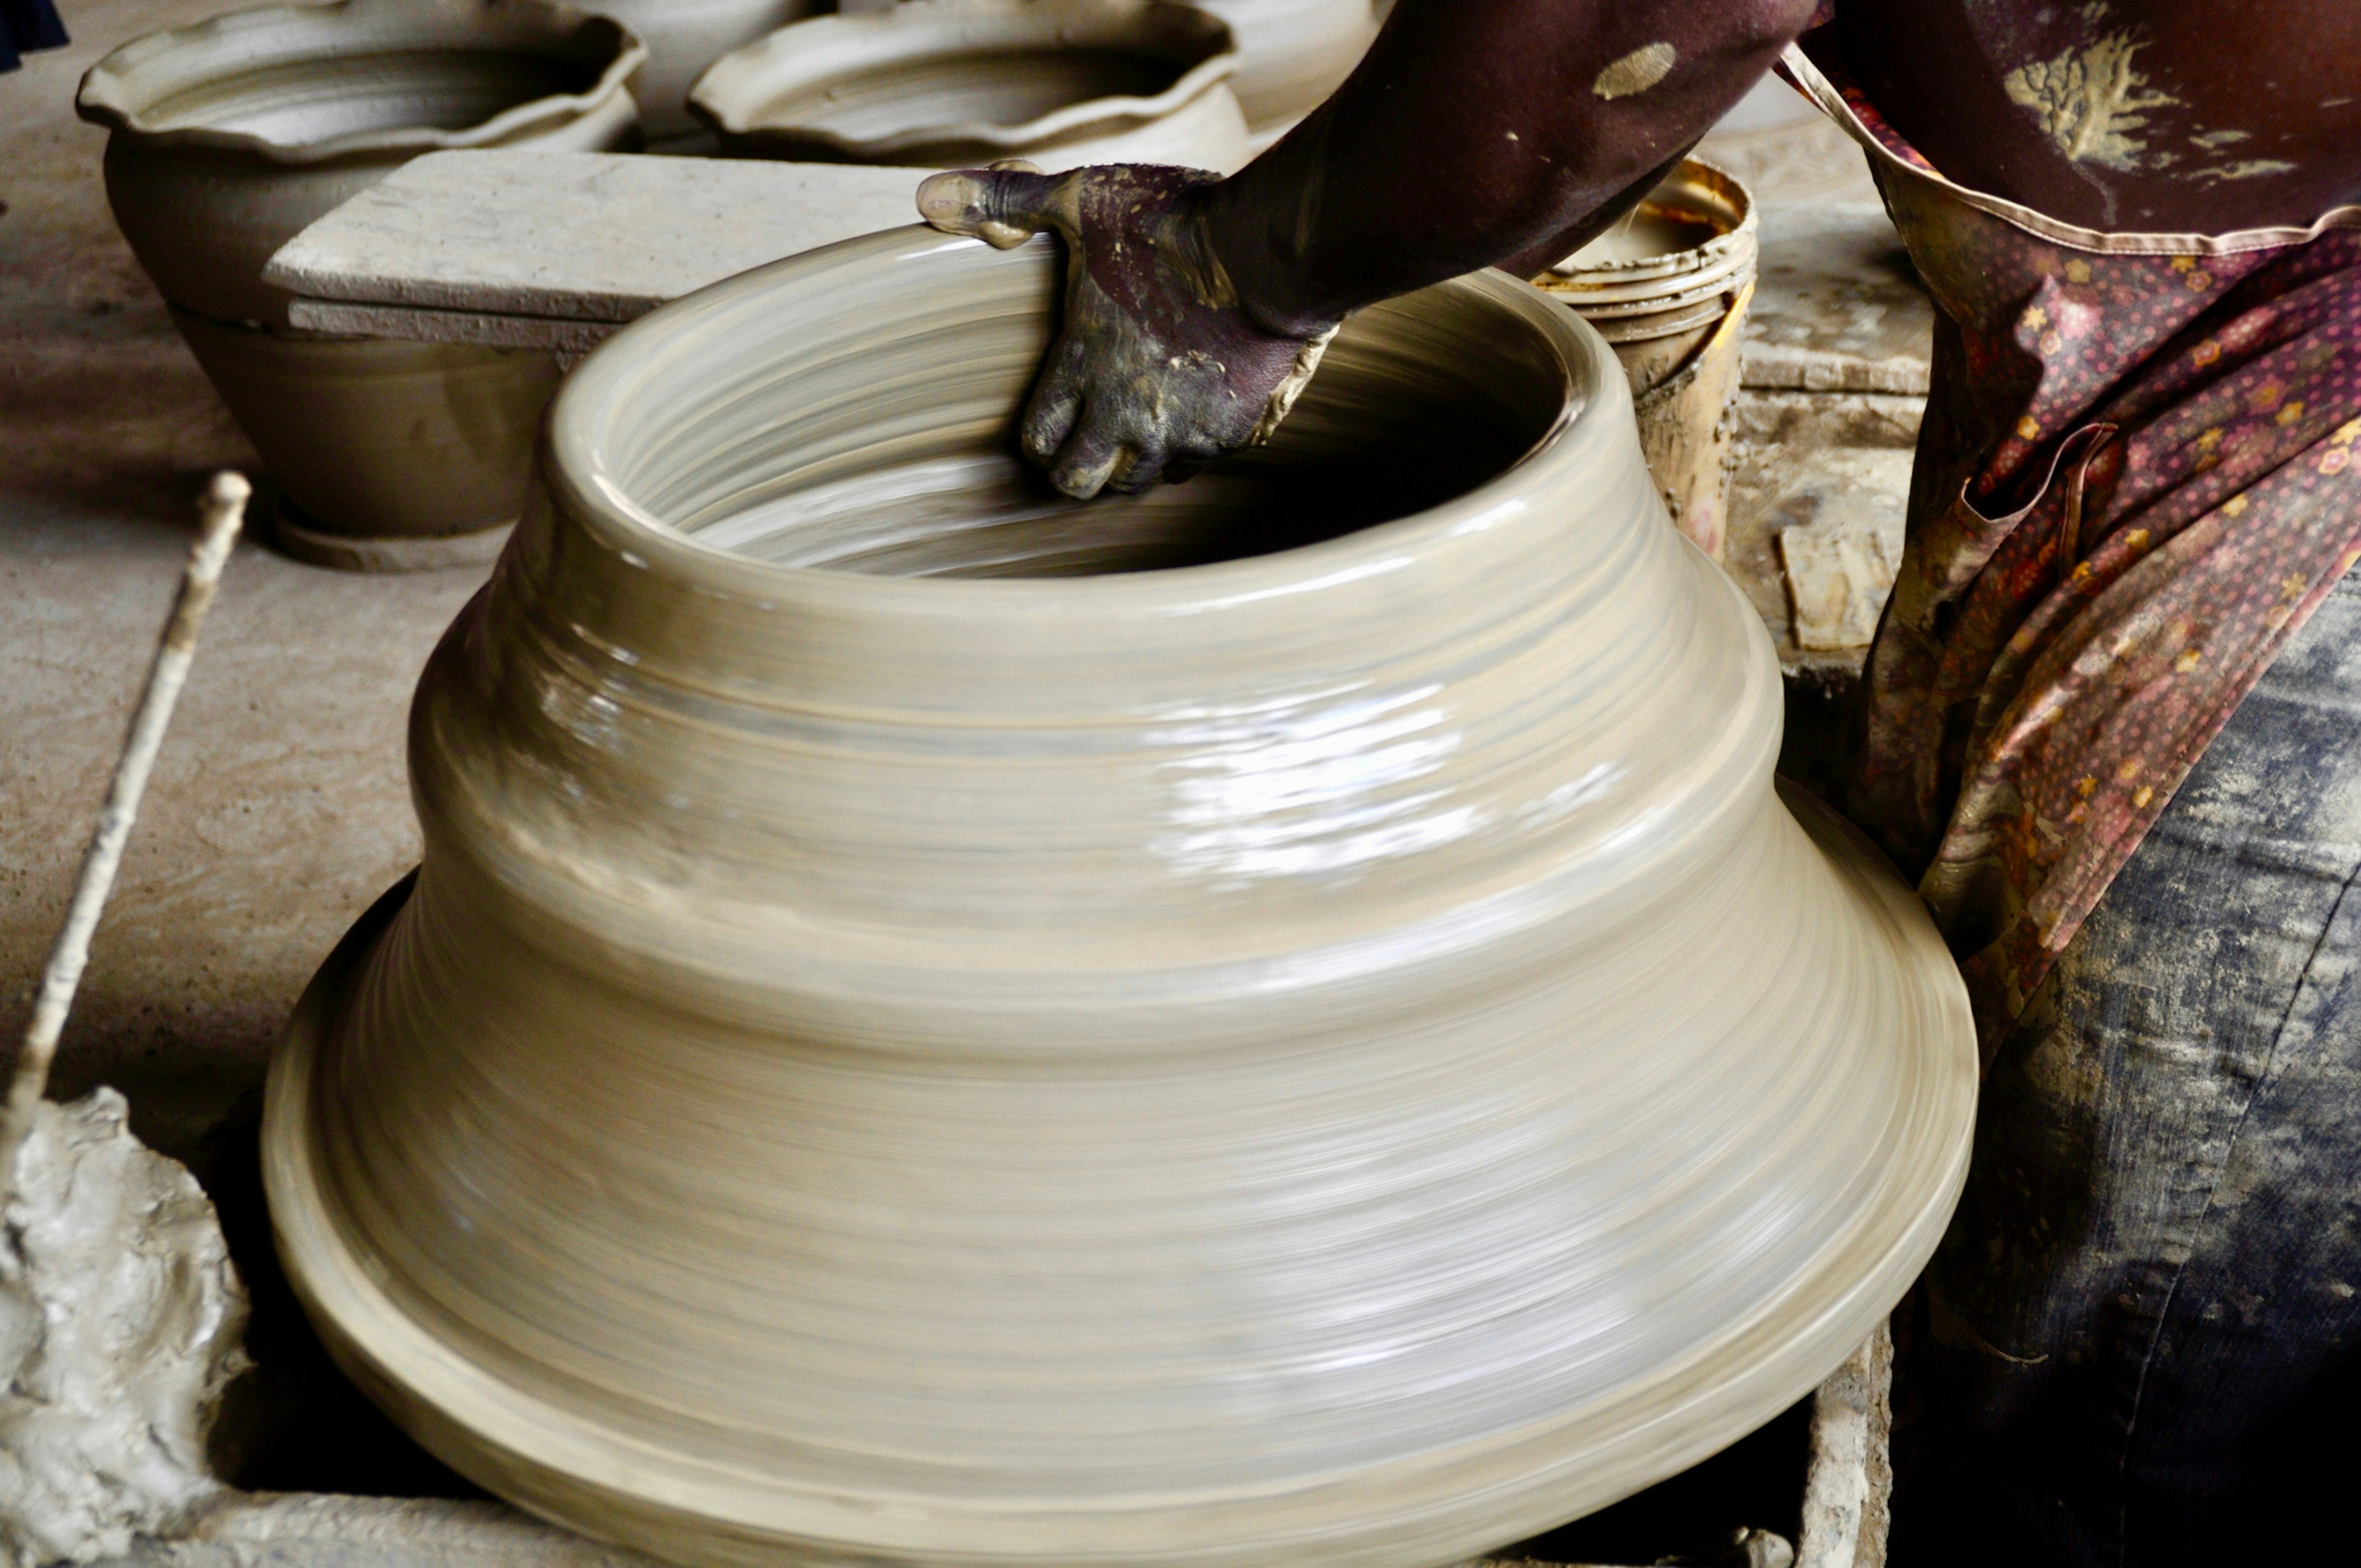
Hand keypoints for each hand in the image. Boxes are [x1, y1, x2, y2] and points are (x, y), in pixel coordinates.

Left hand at [916, 164, 1338, 499]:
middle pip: (1081, 481)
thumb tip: (927, 197)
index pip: (1039, 441)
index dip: (1039, 437)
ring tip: (1135, 430)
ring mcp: (1177, 430)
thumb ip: (1006, 203)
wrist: (1266, 252)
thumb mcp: (1081, 199)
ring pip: (1139, 480)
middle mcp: (1124, 413)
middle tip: (1085, 442)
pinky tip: (1189, 416)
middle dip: (1076, 467)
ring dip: (1130, 462)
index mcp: (1082, 365)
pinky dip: (1186, 447)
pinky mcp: (1226, 433)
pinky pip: (1194, 462)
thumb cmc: (1172, 224)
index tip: (1049, 421)